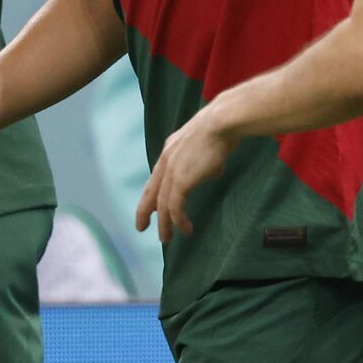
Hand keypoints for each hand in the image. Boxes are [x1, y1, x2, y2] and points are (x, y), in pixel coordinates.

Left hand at [136, 102, 238, 242]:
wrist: (220, 124)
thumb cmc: (220, 131)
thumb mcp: (207, 147)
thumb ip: (205, 162)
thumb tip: (212, 171)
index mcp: (169, 151)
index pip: (156, 177)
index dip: (152, 193)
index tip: (151, 206)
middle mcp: (166, 161)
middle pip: (151, 192)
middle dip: (145, 211)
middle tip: (141, 227)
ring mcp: (171, 172)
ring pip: (162, 204)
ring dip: (163, 223)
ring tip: (165, 238)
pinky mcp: (180, 182)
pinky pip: (175, 207)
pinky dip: (178, 221)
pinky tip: (184, 229)